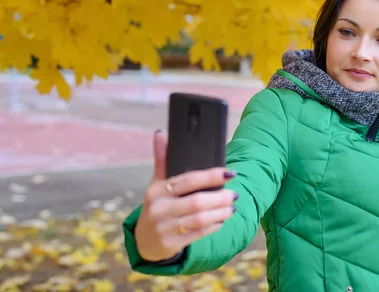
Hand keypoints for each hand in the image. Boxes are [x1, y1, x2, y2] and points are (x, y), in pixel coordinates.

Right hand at [134, 131, 237, 261]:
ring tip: (231, 207)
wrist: (144, 240)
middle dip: (219, 197)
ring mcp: (164, 228)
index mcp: (157, 190)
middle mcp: (159, 209)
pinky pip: (197, 234)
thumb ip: (162, 160)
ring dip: (219, 212)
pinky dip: (213, 226)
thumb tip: (160, 134)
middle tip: (234, 193)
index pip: (188, 180)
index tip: (229, 173)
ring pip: (199, 219)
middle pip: (196, 202)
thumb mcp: (156, 184)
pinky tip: (222, 220)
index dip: (211, 176)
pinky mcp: (171, 243)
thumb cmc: (157, 206)